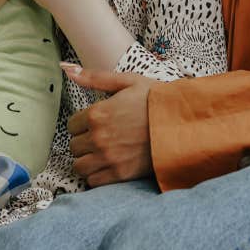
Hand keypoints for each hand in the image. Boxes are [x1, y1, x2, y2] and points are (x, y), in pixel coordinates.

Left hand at [64, 65, 157, 185]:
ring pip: (79, 166)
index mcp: (97, 114)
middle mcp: (98, 137)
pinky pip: (93, 181)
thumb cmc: (157, 101)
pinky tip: (108, 166)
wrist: (182, 125)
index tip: (96, 124)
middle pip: (74, 146)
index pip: (71, 125)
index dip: (83, 124)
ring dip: (87, 160)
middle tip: (101, 138)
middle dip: (84, 142)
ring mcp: (108, 158)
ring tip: (101, 154)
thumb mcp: (128, 81)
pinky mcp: (119, 175)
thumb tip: (67, 69)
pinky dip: (96, 175)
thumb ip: (95, 78)